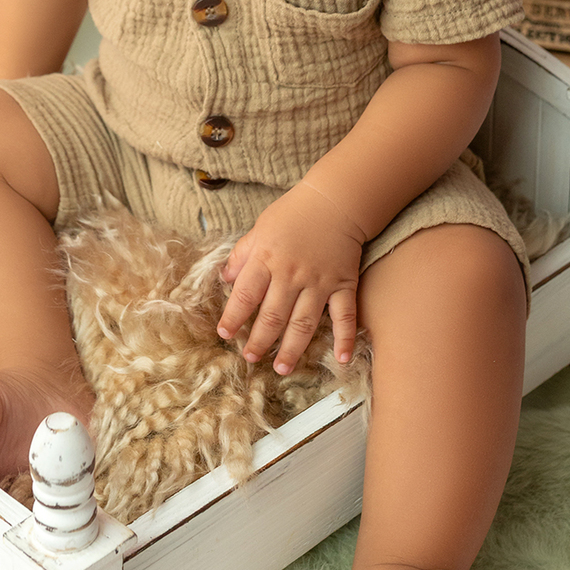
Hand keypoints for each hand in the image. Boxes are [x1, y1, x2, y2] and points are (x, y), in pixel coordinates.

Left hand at [217, 182, 366, 371]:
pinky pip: (344, 316)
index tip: (224, 333)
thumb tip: (225, 279)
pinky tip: (341, 359)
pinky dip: (344, 338)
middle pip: (272, 316)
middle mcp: (291, 274)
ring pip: (303, 323)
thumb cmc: (293, 213)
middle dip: (259, 340)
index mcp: (267, 259)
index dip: (233, 316)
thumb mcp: (260, 228)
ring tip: (282, 368)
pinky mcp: (343, 285)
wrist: (335, 200)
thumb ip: (242, 255)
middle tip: (250, 358)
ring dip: (292, 349)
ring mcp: (319, 282)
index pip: (245, 294)